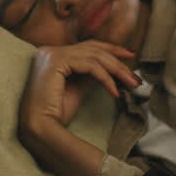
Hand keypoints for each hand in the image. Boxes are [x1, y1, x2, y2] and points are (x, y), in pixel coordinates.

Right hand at [20, 41, 139, 131]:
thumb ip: (91, 73)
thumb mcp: (78, 87)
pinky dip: (106, 78)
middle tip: (136, 76)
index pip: (87, 46)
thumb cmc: (55, 113)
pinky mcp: (56, 61)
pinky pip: (90, 66)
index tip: (130, 57)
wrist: (39, 128)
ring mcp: (51, 54)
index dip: (111, 50)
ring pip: (94, 56)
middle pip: (93, 49)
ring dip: (117, 70)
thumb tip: (111, 66)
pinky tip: (114, 92)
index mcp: (52, 55)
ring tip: (132, 84)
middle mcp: (49, 50)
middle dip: (118, 61)